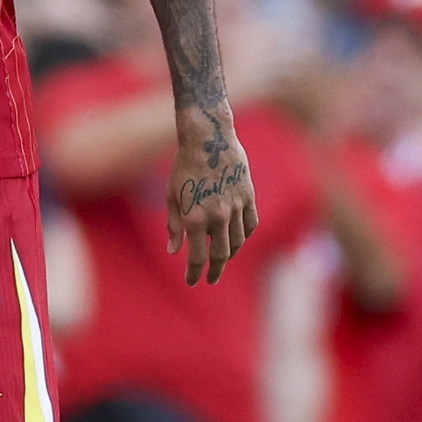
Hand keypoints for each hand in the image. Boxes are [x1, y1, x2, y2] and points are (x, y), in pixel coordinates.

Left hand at [165, 108, 258, 285]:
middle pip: (220, 255)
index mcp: (194, 217)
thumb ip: (174, 225)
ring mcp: (235, 207)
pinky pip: (250, 225)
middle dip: (215, 271)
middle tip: (211, 280)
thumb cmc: (183, 166)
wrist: (208, 139)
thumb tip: (174, 251)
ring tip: (222, 259)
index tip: (193, 282)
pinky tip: (237, 239)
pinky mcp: (248, 197)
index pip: (197, 257)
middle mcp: (217, 216)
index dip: (194, 273)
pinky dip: (244, 236)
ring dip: (229, 254)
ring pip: (238, 242)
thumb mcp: (171, 195)